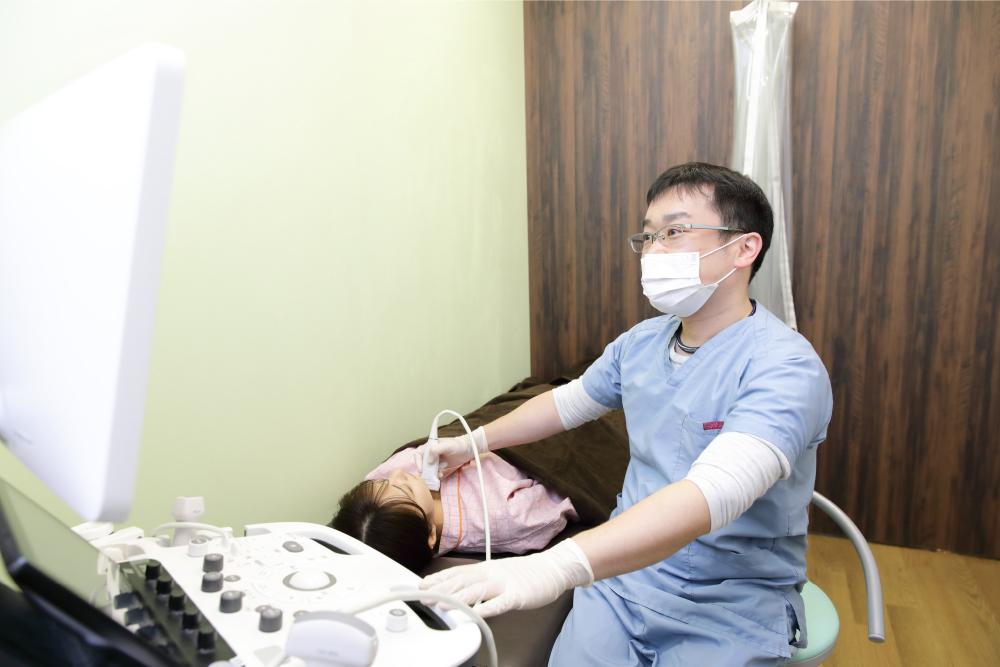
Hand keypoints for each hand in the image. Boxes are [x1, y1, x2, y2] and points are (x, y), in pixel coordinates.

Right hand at [413, 426, 487, 473]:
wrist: (468, 450)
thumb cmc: (458, 445)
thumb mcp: (447, 446)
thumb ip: (436, 450)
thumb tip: (428, 461)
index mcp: (430, 445)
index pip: (418, 453)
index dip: (418, 462)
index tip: (421, 469)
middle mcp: (431, 453)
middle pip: (422, 463)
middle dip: (426, 470)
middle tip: (433, 473)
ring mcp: (436, 460)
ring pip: (428, 469)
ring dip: (432, 473)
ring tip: (441, 471)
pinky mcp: (440, 466)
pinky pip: (434, 472)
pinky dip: (436, 475)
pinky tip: (441, 475)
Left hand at [418, 539, 593, 617]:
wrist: (552, 568)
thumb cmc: (523, 574)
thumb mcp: (497, 574)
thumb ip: (479, 582)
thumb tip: (458, 590)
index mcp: (485, 569)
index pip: (457, 573)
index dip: (438, 579)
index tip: (422, 585)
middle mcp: (491, 574)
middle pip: (462, 581)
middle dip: (441, 589)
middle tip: (423, 596)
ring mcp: (504, 584)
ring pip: (477, 590)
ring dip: (458, 598)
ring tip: (442, 605)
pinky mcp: (517, 595)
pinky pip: (501, 602)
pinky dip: (488, 607)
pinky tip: (477, 613)